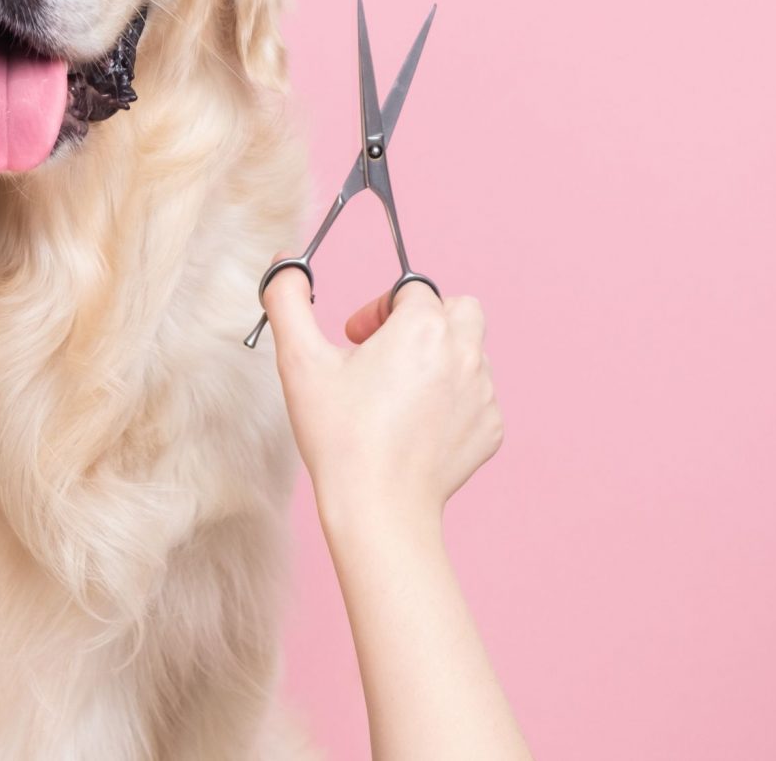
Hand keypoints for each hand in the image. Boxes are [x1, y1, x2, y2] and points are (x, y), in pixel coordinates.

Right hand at [260, 266, 502, 540]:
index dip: (379, 309)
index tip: (356, 340)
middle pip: (458, 309)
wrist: (378, 508)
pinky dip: (452, 400)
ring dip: (439, 359)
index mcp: (424, 326)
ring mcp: (484, 394)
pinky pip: (478, 396)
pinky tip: (416, 425)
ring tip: (397, 393)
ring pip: (470, 352)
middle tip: (387, 354)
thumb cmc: (340, 435)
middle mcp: (465, 353)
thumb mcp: (299, 361)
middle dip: (424, 321)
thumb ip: (287, 300)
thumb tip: (284, 266)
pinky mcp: (490, 430)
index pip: (412, 289)